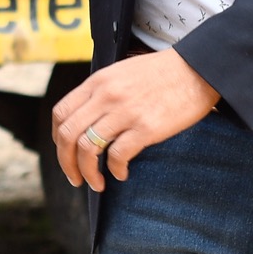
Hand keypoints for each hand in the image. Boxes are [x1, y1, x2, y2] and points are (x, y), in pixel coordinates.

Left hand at [51, 50, 218, 192]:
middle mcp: (106, 96)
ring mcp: (125, 112)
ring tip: (96, 183)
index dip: (57, 138)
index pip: (61, 112)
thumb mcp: (121, 72)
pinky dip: (116, 170)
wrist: (195, 69)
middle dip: (66, 162)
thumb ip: (101, 91)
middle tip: (75, 178)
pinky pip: (118, 155)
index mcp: (98, 81)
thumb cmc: (160, 73)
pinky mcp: (146, 127)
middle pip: (68, 134)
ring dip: (88, 172)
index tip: (64, 152)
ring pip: (88, 148)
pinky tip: (122, 173)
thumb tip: (85, 118)